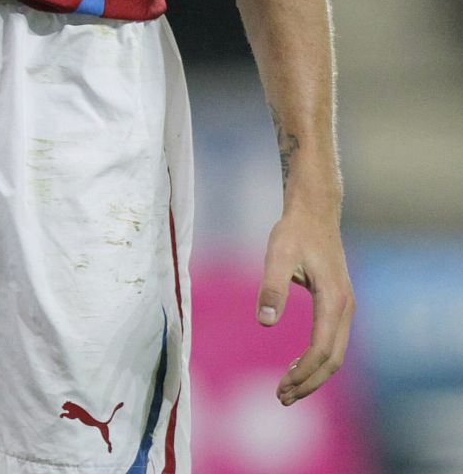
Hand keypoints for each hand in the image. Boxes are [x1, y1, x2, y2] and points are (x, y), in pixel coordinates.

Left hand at [257, 205, 354, 402]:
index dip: (303, 373)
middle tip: (282, 398)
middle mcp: (345, 307)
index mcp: (333, 300)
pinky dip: (318, 360)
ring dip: (314, 375)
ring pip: (336, 353)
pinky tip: (298, 365)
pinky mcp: (339, 303)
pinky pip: (333, 341)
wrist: (315, 211)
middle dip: (309, 382)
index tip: (281, 388)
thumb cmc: (295, 231)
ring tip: (288, 390)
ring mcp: (345, 306)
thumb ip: (272, 288)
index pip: (322, 350)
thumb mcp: (277, 254)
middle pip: (333, 359)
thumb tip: (265, 323)